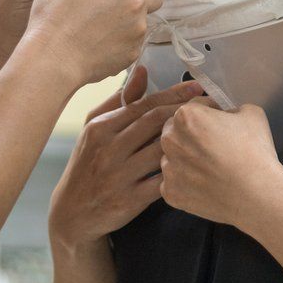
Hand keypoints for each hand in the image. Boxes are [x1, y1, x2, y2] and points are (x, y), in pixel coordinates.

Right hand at [24, 0, 163, 87]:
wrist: (51, 58)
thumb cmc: (51, 17)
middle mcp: (136, 1)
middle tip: (119, 1)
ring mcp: (138, 29)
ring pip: (144, 20)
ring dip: (130, 20)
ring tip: (103, 27)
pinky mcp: (133, 52)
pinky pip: (133, 42)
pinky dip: (122, 41)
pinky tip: (100, 44)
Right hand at [49, 67, 203, 254]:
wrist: (72, 213)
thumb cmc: (88, 163)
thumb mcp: (95, 128)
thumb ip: (120, 100)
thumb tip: (141, 69)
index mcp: (102, 127)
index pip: (144, 104)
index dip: (174, 94)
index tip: (197, 87)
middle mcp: (109, 149)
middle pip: (155, 122)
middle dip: (185, 112)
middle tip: (210, 106)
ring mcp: (118, 176)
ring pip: (160, 151)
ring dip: (185, 141)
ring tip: (207, 133)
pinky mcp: (128, 201)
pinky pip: (160, 183)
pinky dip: (178, 173)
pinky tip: (194, 165)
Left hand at [160, 102, 282, 228]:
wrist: (258, 196)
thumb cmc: (255, 152)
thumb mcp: (250, 112)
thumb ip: (229, 109)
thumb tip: (224, 117)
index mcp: (186, 116)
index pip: (193, 106)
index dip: (209, 112)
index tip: (220, 122)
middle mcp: (170, 140)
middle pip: (176, 131)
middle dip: (191, 134)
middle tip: (213, 145)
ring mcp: (168, 169)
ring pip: (172, 156)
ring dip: (186, 158)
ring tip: (210, 167)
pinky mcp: (170, 193)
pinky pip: (174, 181)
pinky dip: (186, 182)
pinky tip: (205, 184)